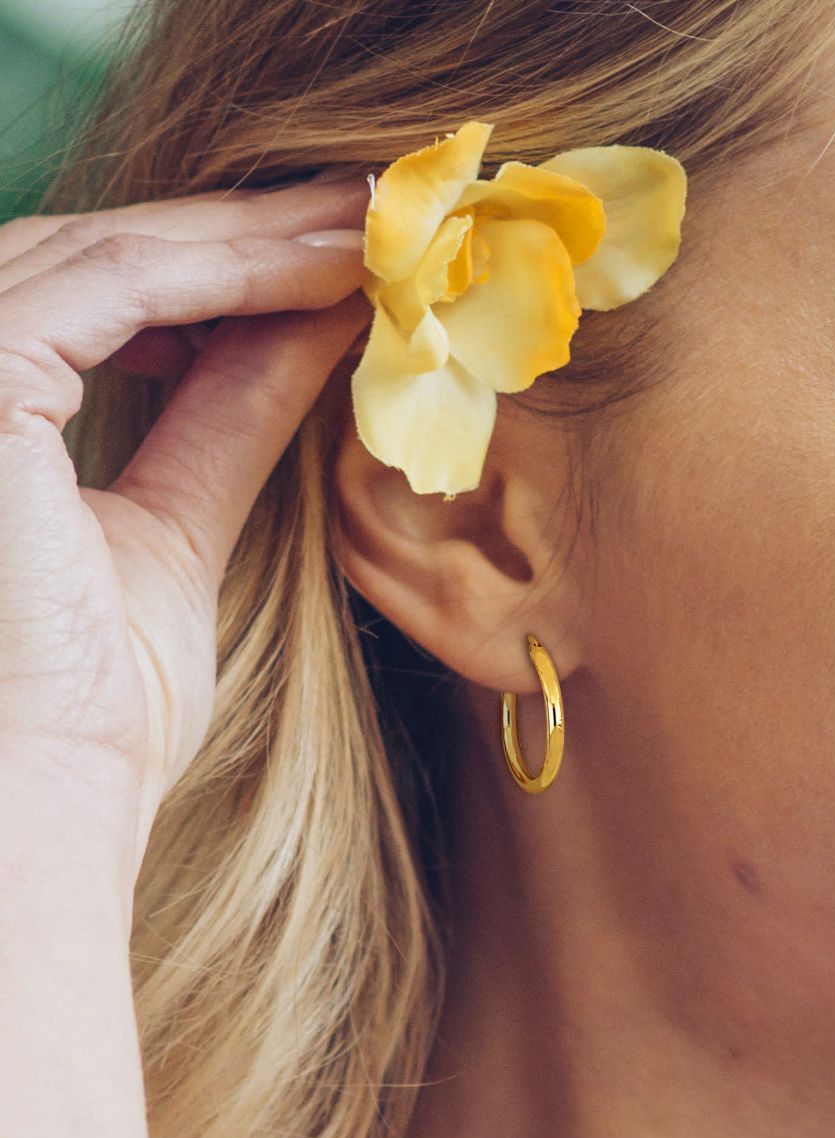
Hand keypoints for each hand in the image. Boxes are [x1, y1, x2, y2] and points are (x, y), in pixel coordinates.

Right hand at [0, 180, 370, 893]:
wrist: (48, 808)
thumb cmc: (90, 705)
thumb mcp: (175, 526)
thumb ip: (224, 417)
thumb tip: (307, 328)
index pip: (94, 301)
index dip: (222, 271)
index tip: (330, 259)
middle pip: (101, 257)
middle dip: (248, 238)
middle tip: (368, 215)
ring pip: (111, 254)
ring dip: (257, 241)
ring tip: (369, 233)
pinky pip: (115, 284)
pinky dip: (228, 270)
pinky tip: (327, 269)